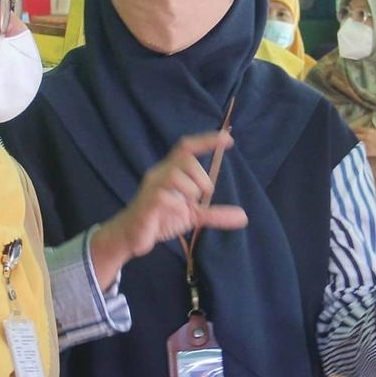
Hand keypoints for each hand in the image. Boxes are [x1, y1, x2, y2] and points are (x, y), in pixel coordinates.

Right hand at [89, 131, 247, 287]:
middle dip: (202, 177)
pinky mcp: (145, 204)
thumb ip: (215, 214)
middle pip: (185, 159)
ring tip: (189, 204)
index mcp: (171, 171)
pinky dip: (178, 206)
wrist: (132, 237)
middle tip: (203, 195)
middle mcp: (159, 173)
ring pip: (174, 175)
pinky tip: (180, 214)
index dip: (206, 140)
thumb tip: (243, 217)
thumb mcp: (192, 215)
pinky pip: (163, 197)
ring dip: (191, 190)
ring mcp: (151, 188)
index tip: (228, 139)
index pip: (187, 147)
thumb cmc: (161, 219)